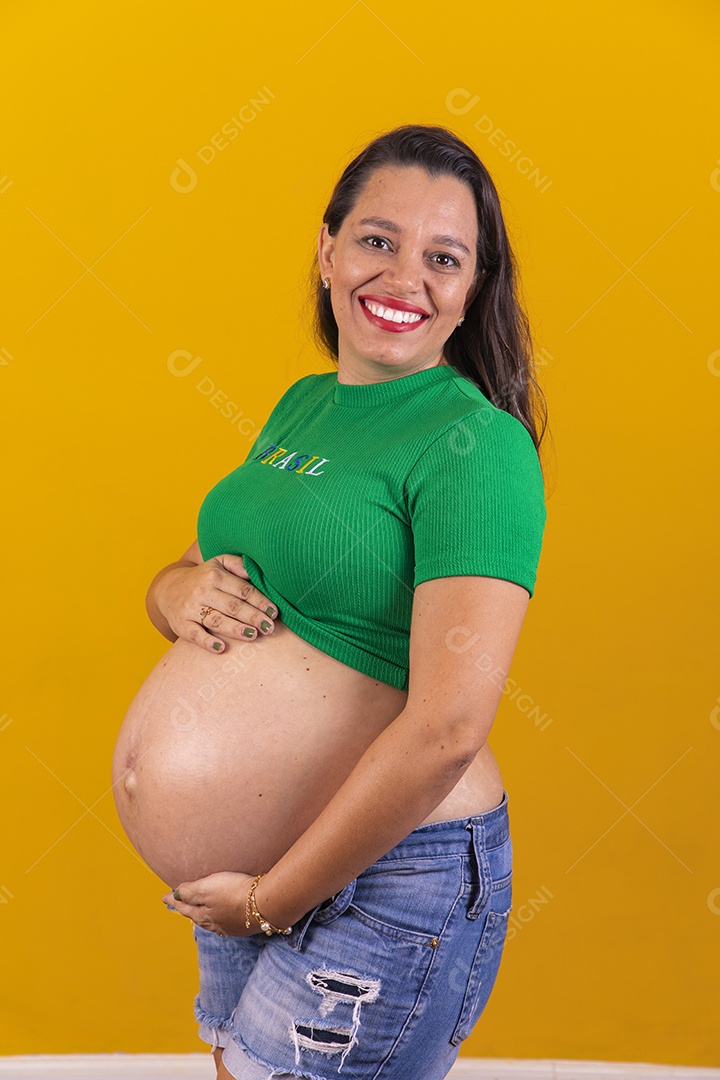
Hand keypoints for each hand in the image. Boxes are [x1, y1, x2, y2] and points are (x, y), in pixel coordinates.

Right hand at [155, 555, 278, 653]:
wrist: (168, 589)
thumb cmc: (203, 578)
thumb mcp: (218, 563)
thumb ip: (237, 565)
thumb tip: (254, 571)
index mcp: (214, 575)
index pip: (242, 590)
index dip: (260, 601)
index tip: (274, 612)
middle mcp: (202, 591)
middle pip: (232, 606)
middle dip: (253, 617)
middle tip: (269, 627)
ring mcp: (191, 609)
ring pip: (216, 620)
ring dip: (236, 629)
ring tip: (253, 635)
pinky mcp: (181, 625)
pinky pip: (195, 634)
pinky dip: (207, 642)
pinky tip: (221, 648)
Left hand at [162, 871, 262, 936]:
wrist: (266, 903)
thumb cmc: (235, 892)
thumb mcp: (207, 888)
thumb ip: (189, 891)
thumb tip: (175, 893)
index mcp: (202, 916)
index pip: (183, 907)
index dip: (173, 900)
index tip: (164, 897)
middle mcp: (214, 925)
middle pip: (196, 915)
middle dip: (187, 908)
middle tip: (180, 902)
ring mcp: (231, 926)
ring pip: (211, 920)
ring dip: (203, 913)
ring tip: (200, 908)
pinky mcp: (245, 924)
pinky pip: (226, 921)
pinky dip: (219, 916)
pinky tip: (224, 914)